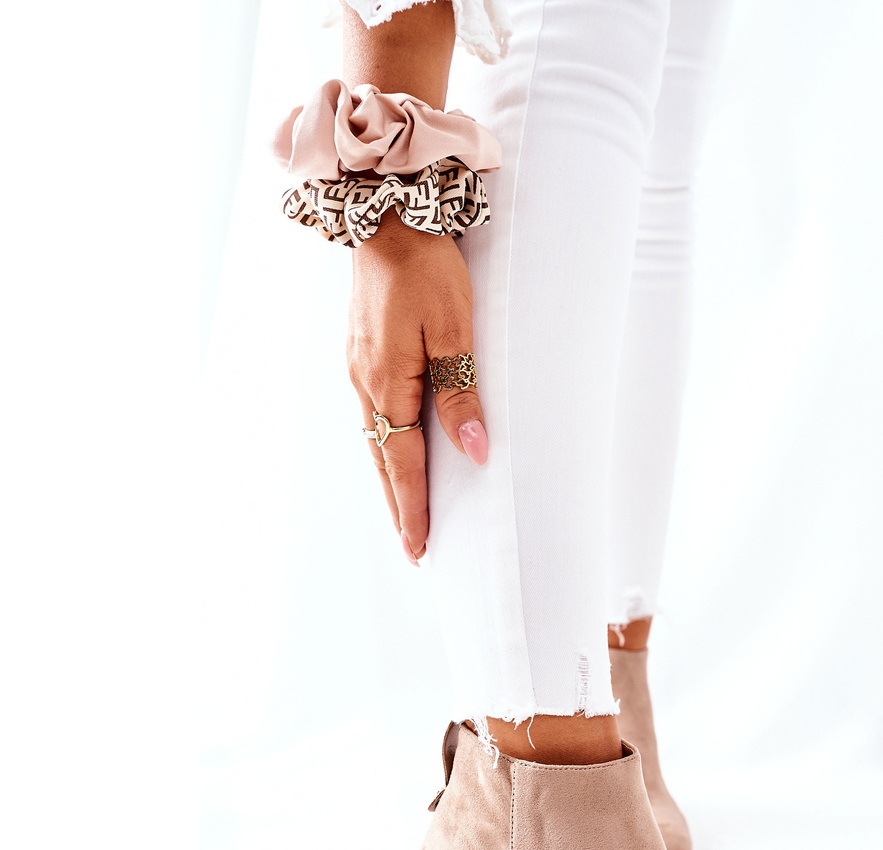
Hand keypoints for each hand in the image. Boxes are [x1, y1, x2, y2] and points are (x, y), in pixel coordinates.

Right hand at [347, 214, 487, 563]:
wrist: (386, 217)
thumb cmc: (425, 268)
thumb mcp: (454, 329)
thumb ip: (460, 393)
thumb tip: (473, 450)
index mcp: (386, 381)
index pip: (402, 462)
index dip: (414, 508)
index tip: (421, 546)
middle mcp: (364, 383)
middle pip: (383, 461)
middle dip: (399, 508)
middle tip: (415, 550)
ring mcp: (358, 369)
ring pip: (375, 442)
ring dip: (390, 483)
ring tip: (407, 516)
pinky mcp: (362, 356)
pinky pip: (373, 418)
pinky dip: (384, 449)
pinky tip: (395, 456)